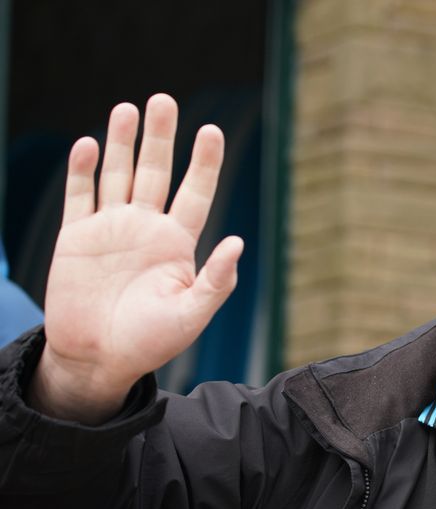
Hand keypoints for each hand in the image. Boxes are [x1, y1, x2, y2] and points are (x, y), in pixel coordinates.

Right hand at [29, 94, 242, 421]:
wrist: (98, 360)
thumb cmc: (150, 342)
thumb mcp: (191, 315)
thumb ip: (216, 281)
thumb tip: (238, 242)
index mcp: (177, 244)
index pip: (195, 193)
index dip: (204, 163)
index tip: (211, 130)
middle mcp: (145, 229)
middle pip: (155, 172)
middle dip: (160, 138)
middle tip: (163, 100)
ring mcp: (110, 230)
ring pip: (117, 176)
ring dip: (121, 143)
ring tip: (128, 109)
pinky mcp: (76, 239)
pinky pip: (80, 196)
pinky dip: (84, 171)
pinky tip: (90, 145)